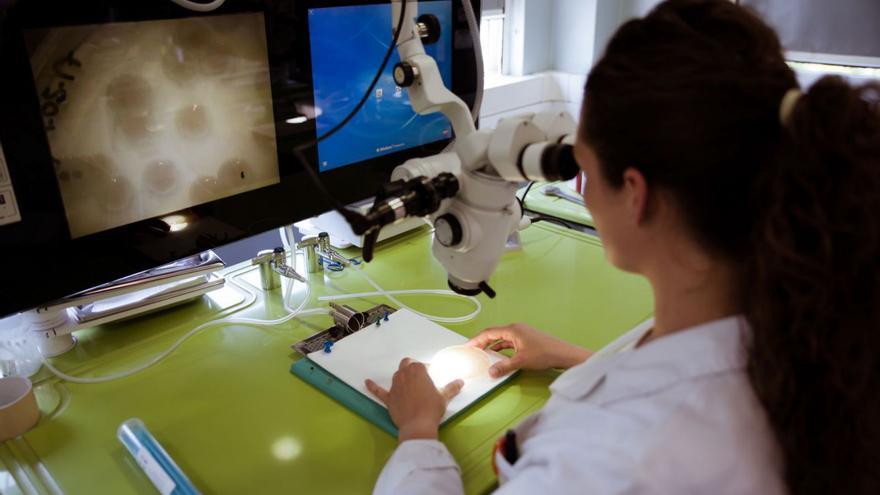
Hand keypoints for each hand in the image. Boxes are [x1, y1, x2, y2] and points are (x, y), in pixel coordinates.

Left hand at [365, 358, 463, 442]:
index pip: (422, 365)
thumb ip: (451, 388)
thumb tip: (460, 382)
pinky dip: (372, 386)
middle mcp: (404, 374)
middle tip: (420, 377)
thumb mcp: (444, 397)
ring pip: (396, 375)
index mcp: (418, 370)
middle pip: (406, 365)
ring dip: (402, 377)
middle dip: (412, 368)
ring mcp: (395, 386)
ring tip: (410, 385)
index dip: (428, 371)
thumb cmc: (432, 408)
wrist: (418, 425)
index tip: (432, 378)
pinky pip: (379, 391)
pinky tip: (367, 382)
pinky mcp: (388, 398)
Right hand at [468, 323, 591, 376]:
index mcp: (512, 330)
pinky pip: (509, 343)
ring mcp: (522, 334)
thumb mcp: (521, 361)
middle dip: (482, 342)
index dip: (476, 340)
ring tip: (482, 354)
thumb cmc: (544, 354)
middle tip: (471, 351)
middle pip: (494, 334)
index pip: (489, 333)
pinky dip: (502, 349)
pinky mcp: (527, 340)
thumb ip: (504, 366)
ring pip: (502, 339)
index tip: (467, 346)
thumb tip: (490, 372)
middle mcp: (516, 329)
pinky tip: (498, 356)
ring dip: (492, 346)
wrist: (564, 354)